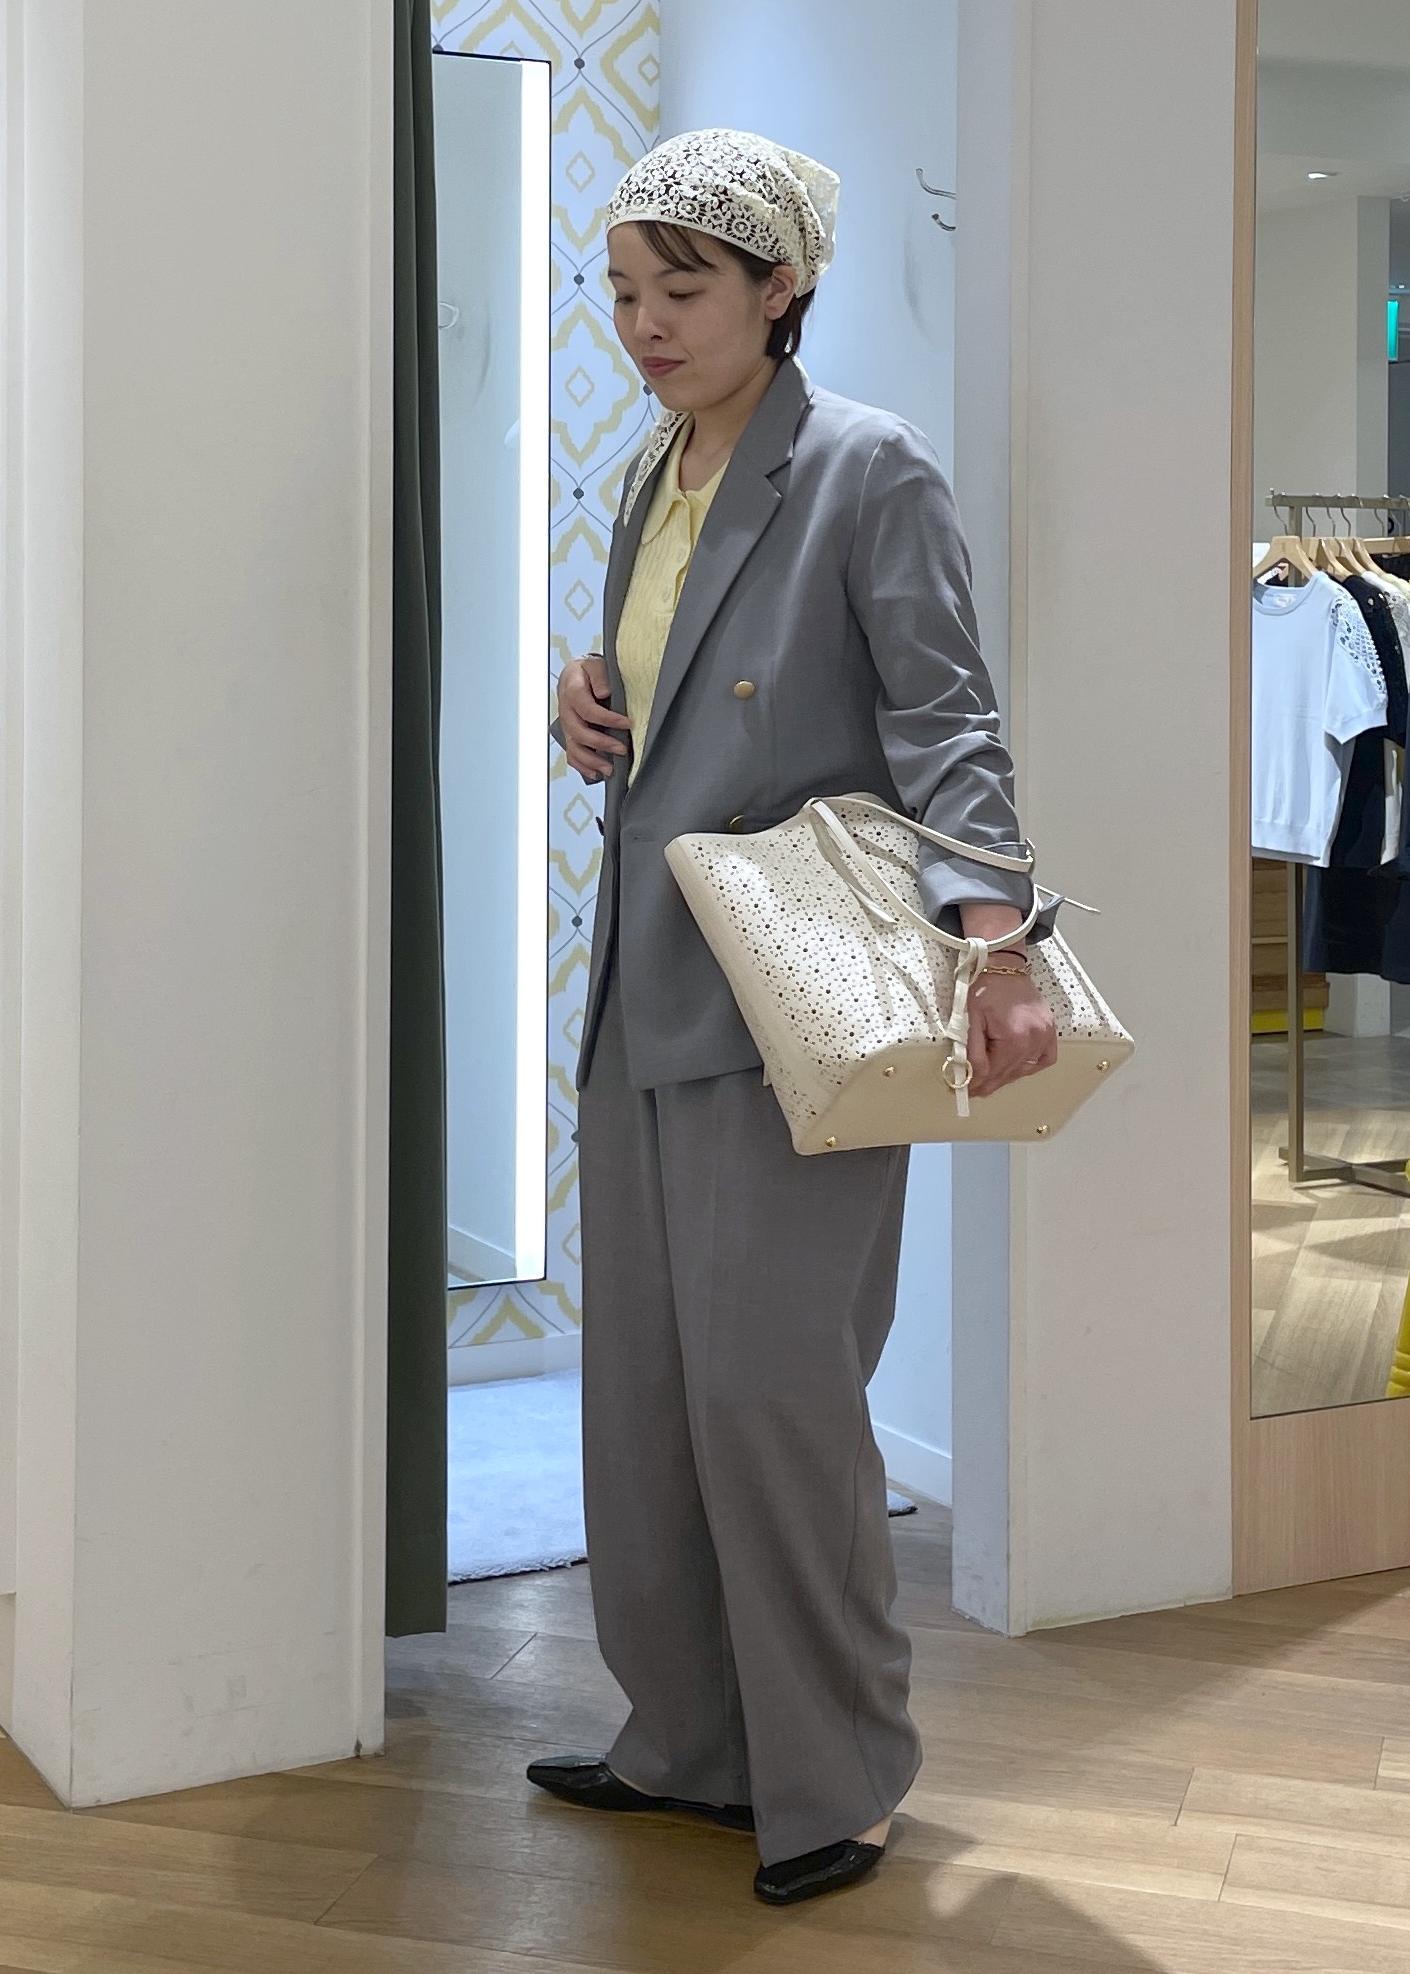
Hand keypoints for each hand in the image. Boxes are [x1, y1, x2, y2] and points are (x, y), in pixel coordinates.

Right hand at [559, 657, 631, 783]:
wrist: (578, 674)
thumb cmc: (590, 670)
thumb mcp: (596, 664)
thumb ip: (600, 676)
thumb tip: (604, 692)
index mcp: (571, 690)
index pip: (587, 709)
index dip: (607, 719)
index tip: (627, 723)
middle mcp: (566, 709)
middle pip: (578, 731)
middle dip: (601, 743)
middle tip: (622, 749)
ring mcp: (567, 724)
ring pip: (573, 747)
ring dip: (591, 761)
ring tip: (610, 769)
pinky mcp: (570, 734)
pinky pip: (572, 754)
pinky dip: (582, 766)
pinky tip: (596, 773)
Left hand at [966, 972, 1056, 1098]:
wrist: (1003, 966)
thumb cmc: (985, 988)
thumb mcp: (970, 1019)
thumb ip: (973, 1052)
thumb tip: (972, 1077)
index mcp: (1014, 1038)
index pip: (994, 1072)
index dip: (978, 1083)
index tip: (967, 1091)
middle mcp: (1034, 1039)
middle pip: (1009, 1073)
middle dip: (990, 1083)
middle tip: (976, 1091)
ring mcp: (1045, 1035)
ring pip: (1024, 1069)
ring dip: (1007, 1076)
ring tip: (991, 1080)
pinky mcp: (1050, 1030)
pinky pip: (1044, 1059)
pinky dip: (1031, 1066)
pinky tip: (1017, 1067)